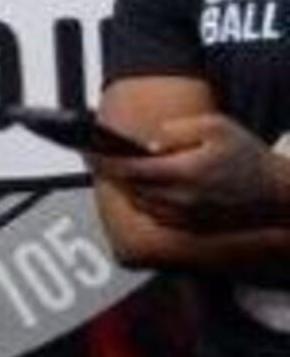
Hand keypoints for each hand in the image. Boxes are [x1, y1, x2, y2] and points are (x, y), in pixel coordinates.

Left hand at [109, 112, 289, 233]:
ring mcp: (185, 218)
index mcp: (184, 173)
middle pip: (129, 187)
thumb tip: (147, 142)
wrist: (278, 194)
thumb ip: (177, 130)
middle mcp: (180, 201)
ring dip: (127, 185)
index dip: (103, 159)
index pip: (129, 169)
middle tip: (96, 155)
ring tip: (117, 166)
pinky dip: (145, 199)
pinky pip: (155, 215)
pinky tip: (143, 184)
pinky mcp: (190, 229)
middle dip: (112, 171)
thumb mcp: (216, 127)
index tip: (86, 149)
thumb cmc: (248, 157)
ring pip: (140, 202)